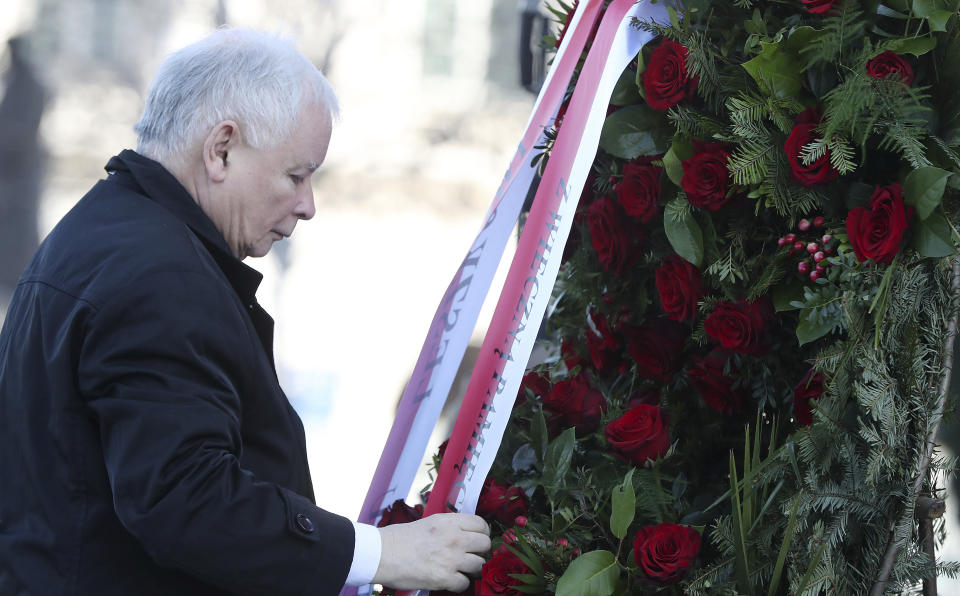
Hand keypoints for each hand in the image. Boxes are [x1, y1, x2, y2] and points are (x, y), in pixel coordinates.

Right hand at [373, 513, 490, 591]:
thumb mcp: (429, 522)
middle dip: (479, 551)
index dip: (482, 533)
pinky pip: (465, 583)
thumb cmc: (400, 538)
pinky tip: (449, 579)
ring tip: (458, 568)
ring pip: (479, 565)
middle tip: (470, 554)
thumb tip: (465, 533)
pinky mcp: (445, 578)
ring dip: (470, 568)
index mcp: (449, 522)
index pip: (481, 525)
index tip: (477, 539)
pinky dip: (458, 583)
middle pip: (484, 544)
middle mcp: (454, 538)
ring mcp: (451, 559)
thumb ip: (450, 526)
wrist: (382, 554)